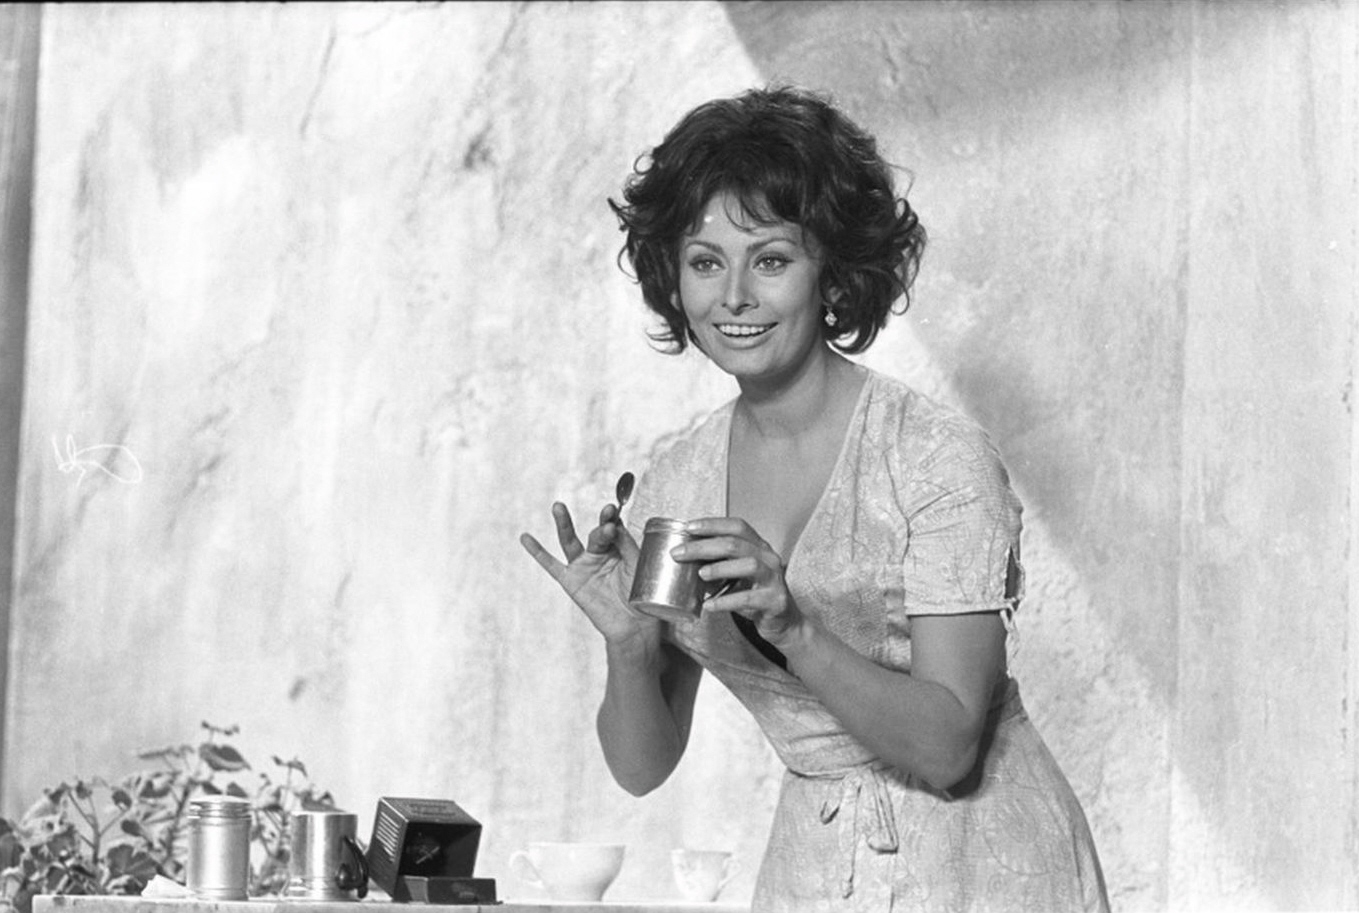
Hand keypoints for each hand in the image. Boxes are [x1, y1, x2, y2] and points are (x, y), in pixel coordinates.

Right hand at [520, 501, 660, 651]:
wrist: (634, 625)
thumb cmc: (640, 595)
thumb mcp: (637, 564)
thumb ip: (625, 544)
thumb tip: (613, 523)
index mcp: (617, 549)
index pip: (611, 527)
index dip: (611, 518)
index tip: (612, 510)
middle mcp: (599, 555)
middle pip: (595, 534)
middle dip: (601, 527)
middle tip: (607, 519)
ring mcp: (583, 567)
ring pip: (570, 541)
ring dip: (564, 523)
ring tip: (558, 507)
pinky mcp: (571, 581)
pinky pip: (551, 566)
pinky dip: (537, 552)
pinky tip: (526, 538)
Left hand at [673, 517, 804, 645]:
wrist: (783, 622)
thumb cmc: (756, 595)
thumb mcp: (736, 576)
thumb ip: (716, 564)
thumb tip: (685, 559)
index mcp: (758, 547)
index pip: (737, 527)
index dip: (712, 524)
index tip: (688, 528)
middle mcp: (769, 558)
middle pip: (736, 544)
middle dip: (704, 546)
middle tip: (680, 553)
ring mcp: (774, 578)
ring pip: (748, 565)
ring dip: (720, 568)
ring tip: (701, 575)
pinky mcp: (775, 600)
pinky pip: (749, 598)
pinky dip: (726, 601)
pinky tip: (709, 605)